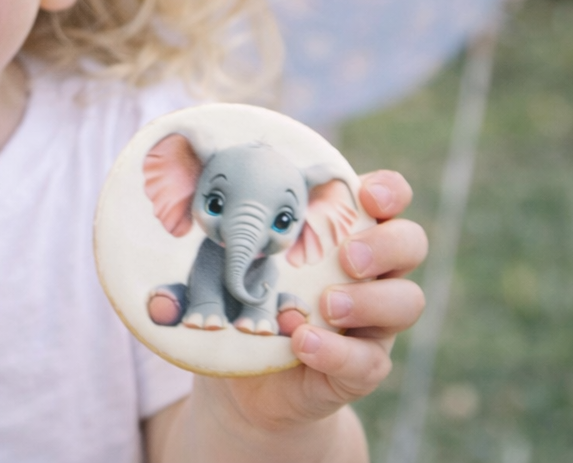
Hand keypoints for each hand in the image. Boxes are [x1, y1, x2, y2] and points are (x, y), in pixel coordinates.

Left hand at [199, 170, 427, 434]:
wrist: (247, 382)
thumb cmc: (244, 301)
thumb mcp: (232, 258)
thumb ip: (215, 228)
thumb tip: (160, 190)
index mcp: (346, 232)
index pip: (390, 198)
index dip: (389, 190)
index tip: (365, 193)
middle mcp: (372, 274)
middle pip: (412, 243)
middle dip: (387, 244)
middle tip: (348, 256)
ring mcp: (372, 323)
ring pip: (406, 301)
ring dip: (368, 299)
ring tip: (326, 304)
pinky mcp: (359, 369)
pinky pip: (369, 361)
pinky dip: (336, 350)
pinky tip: (302, 342)